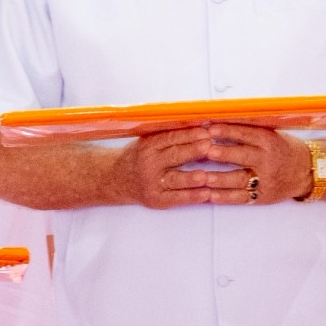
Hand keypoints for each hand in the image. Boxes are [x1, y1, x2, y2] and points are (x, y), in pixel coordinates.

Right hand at [111, 128, 244, 209]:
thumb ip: (169, 135)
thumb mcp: (148, 141)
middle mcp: (149, 164)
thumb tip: (201, 126)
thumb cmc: (139, 157)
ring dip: (190, 178)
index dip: (188, 135)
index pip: (170, 138)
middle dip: (192, 151)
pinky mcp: (157, 199)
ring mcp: (153, 183)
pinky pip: (176, 198)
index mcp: (148, 145)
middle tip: (208, 146)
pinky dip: (192, 196)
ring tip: (204, 176)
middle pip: (174, 156)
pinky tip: (206, 194)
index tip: (205, 131)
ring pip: (175, 179)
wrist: (117, 178)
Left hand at [202, 125, 315, 205]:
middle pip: (244, 157)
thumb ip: (250, 131)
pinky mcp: (263, 196)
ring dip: (220, 179)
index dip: (228, 131)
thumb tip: (220, 124)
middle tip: (206, 151)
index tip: (210, 128)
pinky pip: (242, 197)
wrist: (306, 172)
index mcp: (270, 142)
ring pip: (241, 179)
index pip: (247, 134)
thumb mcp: (272, 135)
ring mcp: (266, 180)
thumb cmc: (284, 150)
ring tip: (203, 177)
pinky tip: (210, 195)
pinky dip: (225, 197)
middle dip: (224, 154)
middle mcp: (268, 160)